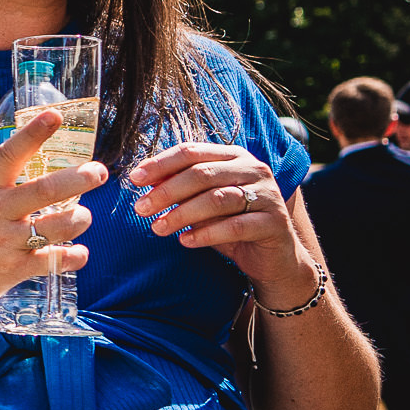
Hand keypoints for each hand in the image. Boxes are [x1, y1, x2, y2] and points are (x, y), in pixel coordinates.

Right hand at [0, 107, 104, 314]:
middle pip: (44, 190)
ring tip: (84, 215)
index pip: (10, 154)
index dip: (33, 134)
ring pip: (56, 226)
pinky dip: (74, 256)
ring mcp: (4, 242)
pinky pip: (54, 261)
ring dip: (79, 219)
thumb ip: (0, 185)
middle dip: (78, 179)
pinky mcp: (13, 270)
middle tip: (98, 172)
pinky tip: (79, 252)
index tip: (54, 115)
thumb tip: (36, 163)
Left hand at [129, 142, 307, 293]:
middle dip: (167, 191)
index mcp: (234, 157)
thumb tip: (142, 180)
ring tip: (157, 228)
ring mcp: (268, 195)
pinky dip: (207, 233)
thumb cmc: (231, 225)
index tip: (134, 179)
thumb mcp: (202, 203)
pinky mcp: (275, 223)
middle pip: (202, 174)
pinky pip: (236, 226)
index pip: (192, 152)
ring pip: (218, 199)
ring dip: (182, 214)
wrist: (272, 258)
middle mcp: (254, 170)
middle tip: (140, 209)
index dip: (161, 164)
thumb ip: (180, 189)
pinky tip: (185, 241)